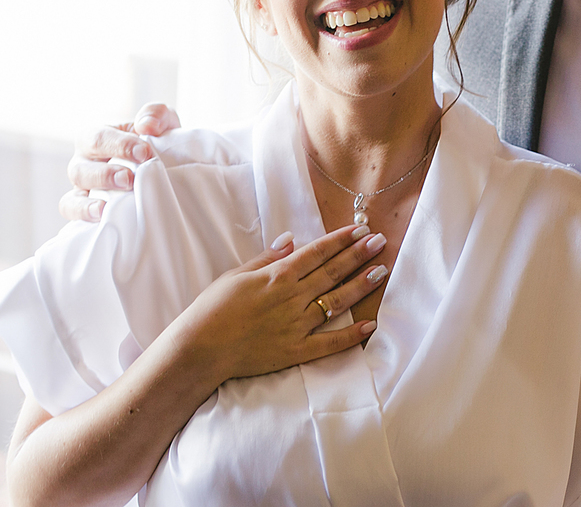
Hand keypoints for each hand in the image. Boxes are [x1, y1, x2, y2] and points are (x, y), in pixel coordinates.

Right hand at [59, 103, 180, 221]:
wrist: (169, 166)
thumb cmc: (158, 140)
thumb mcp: (162, 121)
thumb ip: (155, 114)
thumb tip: (147, 125)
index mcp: (97, 137)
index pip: (98, 137)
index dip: (119, 145)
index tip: (144, 153)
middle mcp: (84, 161)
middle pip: (80, 168)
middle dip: (105, 175)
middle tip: (129, 179)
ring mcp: (84, 187)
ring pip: (74, 193)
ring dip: (90, 200)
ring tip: (109, 205)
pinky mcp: (89, 207)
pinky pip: (73, 211)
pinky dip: (82, 214)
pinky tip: (101, 216)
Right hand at [172, 225, 388, 382]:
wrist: (198, 350)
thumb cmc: (212, 309)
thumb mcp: (236, 275)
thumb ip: (267, 258)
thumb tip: (291, 239)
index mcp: (277, 276)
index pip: (317, 252)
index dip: (341, 240)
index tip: (361, 229)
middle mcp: (292, 297)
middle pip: (332, 272)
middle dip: (359, 255)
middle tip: (381, 242)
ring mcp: (296, 325)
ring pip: (337, 302)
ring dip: (361, 285)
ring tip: (381, 271)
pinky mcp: (296, 351)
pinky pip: (330, 343)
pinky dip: (351, 335)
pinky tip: (371, 325)